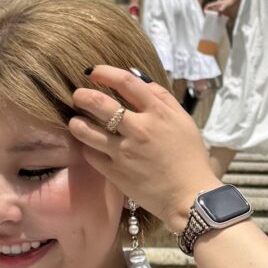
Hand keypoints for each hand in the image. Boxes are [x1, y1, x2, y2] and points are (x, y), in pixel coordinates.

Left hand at [67, 63, 216, 230]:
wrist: (190, 196)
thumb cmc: (190, 157)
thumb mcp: (183, 120)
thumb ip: (162, 98)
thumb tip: (138, 81)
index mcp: (158, 113)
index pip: (126, 82)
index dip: (105, 72)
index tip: (93, 72)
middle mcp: (139, 129)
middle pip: (99, 103)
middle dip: (82, 96)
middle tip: (78, 96)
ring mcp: (124, 152)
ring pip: (86, 130)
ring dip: (77, 123)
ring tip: (76, 122)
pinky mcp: (116, 172)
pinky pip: (90, 154)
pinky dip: (87, 147)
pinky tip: (89, 145)